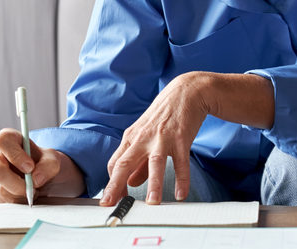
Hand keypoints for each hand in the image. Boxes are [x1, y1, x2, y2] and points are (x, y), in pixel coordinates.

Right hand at [0, 128, 85, 202]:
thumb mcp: (51, 159)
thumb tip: (36, 179)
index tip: (30, 167)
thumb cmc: (41, 161)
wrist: (38, 172)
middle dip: (18, 184)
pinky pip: (1, 198)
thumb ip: (48, 166)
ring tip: (31, 189)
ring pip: (0, 188)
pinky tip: (23, 193)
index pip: (3, 142)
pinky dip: (16, 200)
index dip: (16, 156)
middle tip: (33, 187)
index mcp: (6, 138)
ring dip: (19, 194)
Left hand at [101, 72, 212, 206]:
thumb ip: (138, 162)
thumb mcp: (145, 136)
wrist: (185, 92)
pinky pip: (181, 162)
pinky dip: (181, 179)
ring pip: (154, 163)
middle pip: (125, 163)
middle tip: (111, 204)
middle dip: (116, 185)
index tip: (111, 200)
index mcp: (131, 138)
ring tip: (152, 204)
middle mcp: (143, 138)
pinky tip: (181, 194)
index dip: (112, 183)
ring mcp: (162, 138)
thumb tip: (129, 183)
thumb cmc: (163, 116)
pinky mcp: (181, 138)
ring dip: (153, 184)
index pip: (115, 163)